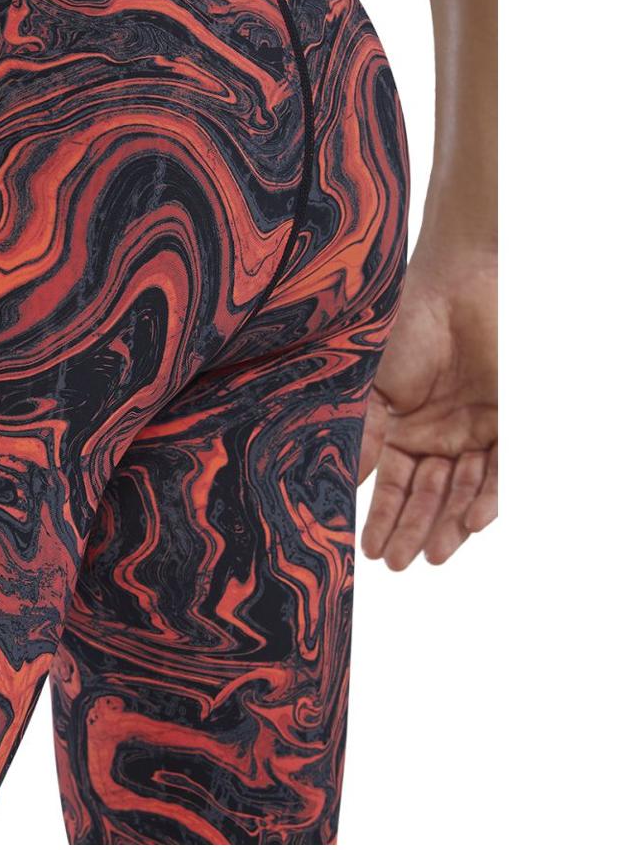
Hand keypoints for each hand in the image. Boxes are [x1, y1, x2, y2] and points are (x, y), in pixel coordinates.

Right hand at [358, 241, 496, 568]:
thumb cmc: (404, 327)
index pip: (392, 483)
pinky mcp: (509, 422)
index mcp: (401, 427)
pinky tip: (468, 523)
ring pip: (463, 490)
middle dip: (412, 529)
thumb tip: (341, 485)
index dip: (382, 516)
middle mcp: (438, 434)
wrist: (456, 286)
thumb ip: (362, 438)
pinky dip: (487, 498)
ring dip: (447, 523)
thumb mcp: (372, 390)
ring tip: (431, 555)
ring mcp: (474, 429)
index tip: (369, 550)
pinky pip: (501, 470)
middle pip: (428, 494)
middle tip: (399, 563)